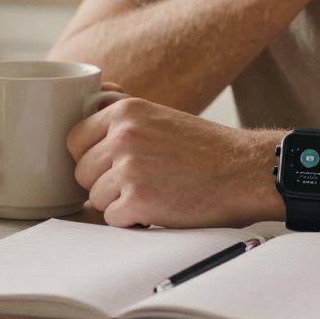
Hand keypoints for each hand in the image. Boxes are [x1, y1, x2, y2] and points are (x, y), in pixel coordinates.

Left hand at [67, 98, 282, 227]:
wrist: (245, 170)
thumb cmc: (206, 149)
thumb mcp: (159, 116)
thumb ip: (121, 115)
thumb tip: (90, 98)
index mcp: (125, 111)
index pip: (74, 140)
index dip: (92, 158)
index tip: (114, 164)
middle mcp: (123, 135)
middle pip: (81, 172)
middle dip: (104, 183)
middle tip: (140, 182)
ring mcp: (129, 167)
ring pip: (94, 197)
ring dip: (120, 203)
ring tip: (154, 193)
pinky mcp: (139, 200)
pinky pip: (112, 219)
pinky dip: (133, 221)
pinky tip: (159, 207)